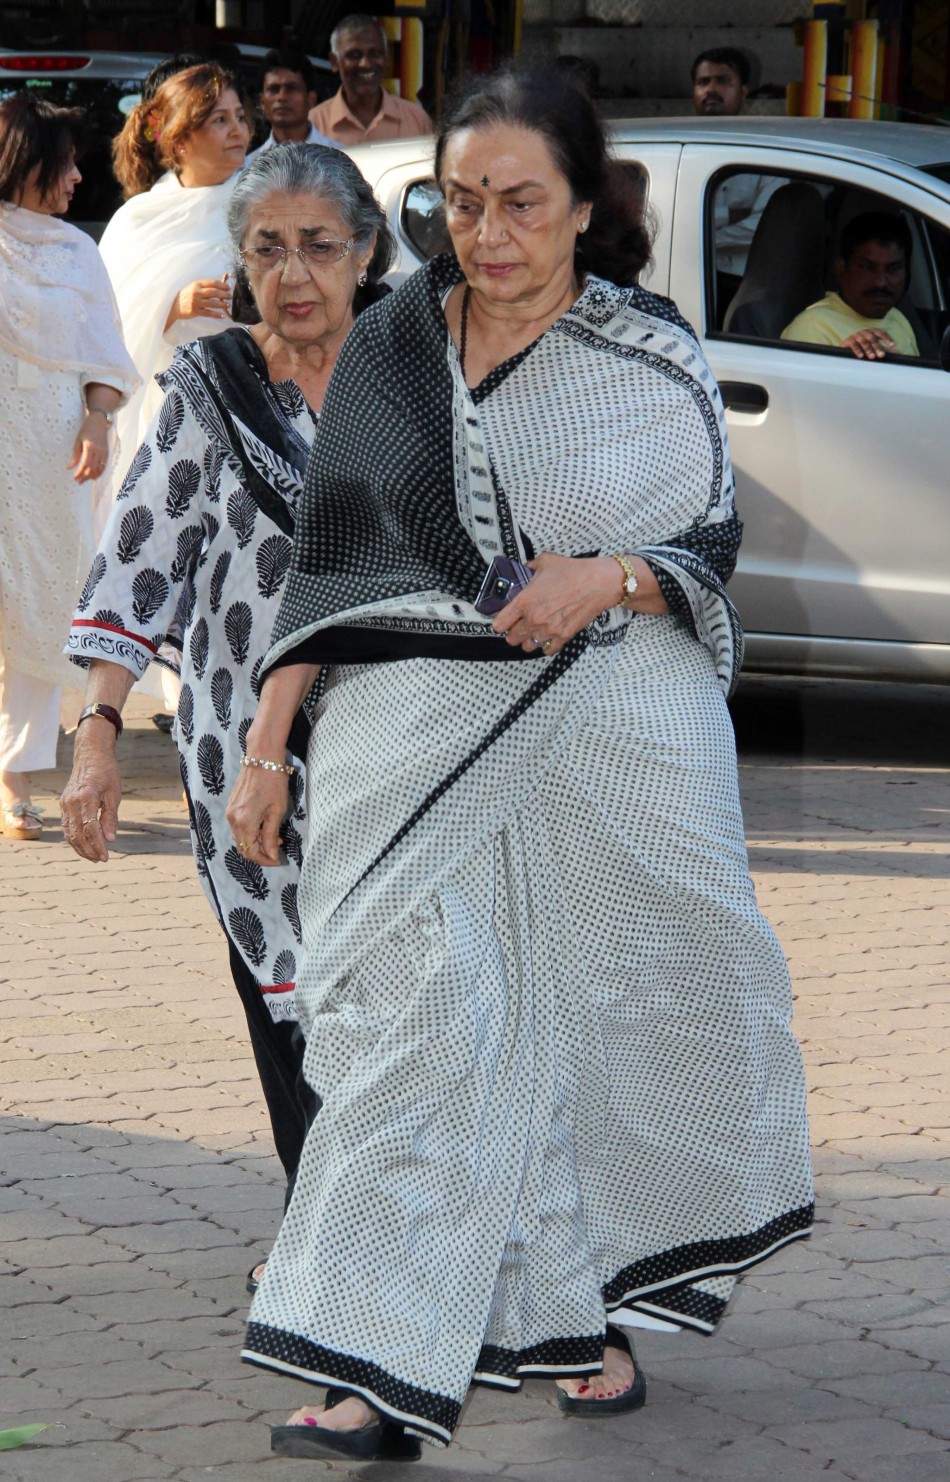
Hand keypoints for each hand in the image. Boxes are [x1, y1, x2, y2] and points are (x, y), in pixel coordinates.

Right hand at [61, 735, 121, 861]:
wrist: (91, 754)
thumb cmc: (106, 772)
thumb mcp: (114, 794)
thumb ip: (110, 818)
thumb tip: (110, 839)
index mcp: (87, 797)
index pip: (90, 829)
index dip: (97, 845)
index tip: (106, 857)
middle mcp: (72, 801)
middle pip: (76, 834)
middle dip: (88, 850)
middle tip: (100, 859)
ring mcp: (65, 803)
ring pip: (68, 833)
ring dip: (80, 847)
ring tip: (93, 856)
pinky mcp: (63, 804)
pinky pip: (66, 826)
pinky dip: (74, 838)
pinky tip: (84, 845)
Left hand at [67, 412, 109, 483]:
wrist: (100, 422)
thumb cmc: (87, 429)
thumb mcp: (78, 441)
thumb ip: (75, 455)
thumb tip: (69, 467)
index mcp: (90, 448)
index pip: (85, 465)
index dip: (80, 473)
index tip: (75, 478)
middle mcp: (99, 452)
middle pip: (92, 469)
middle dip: (85, 477)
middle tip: (78, 482)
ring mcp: (105, 453)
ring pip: (99, 469)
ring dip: (92, 477)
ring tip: (85, 480)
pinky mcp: (107, 454)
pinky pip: (104, 466)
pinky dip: (99, 473)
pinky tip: (93, 476)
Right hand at [166, 277, 232, 328]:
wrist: (174, 305)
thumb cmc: (186, 295)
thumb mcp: (194, 287)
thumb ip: (204, 286)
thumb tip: (219, 287)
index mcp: (197, 284)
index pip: (212, 283)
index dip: (222, 285)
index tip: (229, 288)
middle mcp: (196, 292)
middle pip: (214, 292)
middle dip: (224, 294)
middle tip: (230, 296)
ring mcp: (196, 302)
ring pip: (212, 303)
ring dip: (222, 304)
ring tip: (228, 305)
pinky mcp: (195, 311)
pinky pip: (208, 313)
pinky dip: (216, 315)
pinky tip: (222, 316)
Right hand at [225, 764, 287, 867]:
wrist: (262, 757)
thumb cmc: (274, 781)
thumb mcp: (277, 810)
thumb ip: (272, 834)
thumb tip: (271, 854)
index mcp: (245, 821)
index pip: (251, 851)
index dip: (265, 859)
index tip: (278, 860)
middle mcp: (233, 819)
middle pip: (243, 847)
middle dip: (259, 853)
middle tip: (276, 852)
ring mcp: (230, 812)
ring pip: (240, 838)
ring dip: (255, 843)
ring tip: (274, 838)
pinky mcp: (231, 806)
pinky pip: (238, 827)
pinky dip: (250, 832)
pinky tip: (264, 827)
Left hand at [491, 553, 623, 655]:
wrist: (598, 583)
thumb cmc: (573, 571)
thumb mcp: (545, 562)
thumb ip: (530, 568)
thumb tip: (525, 570)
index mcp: (525, 601)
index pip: (500, 623)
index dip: (498, 623)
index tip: (501, 621)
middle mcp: (534, 619)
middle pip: (512, 639)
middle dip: (512, 633)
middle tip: (516, 627)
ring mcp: (548, 630)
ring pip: (528, 647)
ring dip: (527, 641)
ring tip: (531, 633)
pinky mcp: (563, 636)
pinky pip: (548, 650)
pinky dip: (545, 646)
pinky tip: (547, 638)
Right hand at [840, 327, 896, 359]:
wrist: (846, 351)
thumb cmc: (863, 350)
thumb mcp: (874, 349)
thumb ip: (885, 350)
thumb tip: (899, 353)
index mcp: (872, 332)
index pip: (881, 333)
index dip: (887, 338)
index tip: (893, 345)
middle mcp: (865, 332)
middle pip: (873, 338)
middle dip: (878, 347)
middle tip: (882, 355)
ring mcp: (856, 335)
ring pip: (864, 341)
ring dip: (868, 349)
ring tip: (872, 357)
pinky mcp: (848, 340)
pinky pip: (854, 344)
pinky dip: (857, 350)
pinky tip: (861, 356)